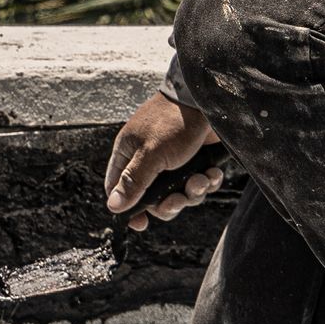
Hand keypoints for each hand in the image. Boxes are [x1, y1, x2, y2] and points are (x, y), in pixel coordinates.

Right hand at [104, 92, 222, 231]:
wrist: (207, 100)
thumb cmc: (173, 121)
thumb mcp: (151, 153)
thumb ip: (133, 181)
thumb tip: (112, 207)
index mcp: (129, 154)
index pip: (117, 189)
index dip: (128, 209)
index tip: (142, 223)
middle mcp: (148, 160)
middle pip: (152, 199)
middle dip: (170, 204)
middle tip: (179, 199)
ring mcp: (172, 162)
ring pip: (178, 194)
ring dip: (192, 192)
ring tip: (201, 179)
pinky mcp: (194, 161)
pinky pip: (197, 184)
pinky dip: (207, 182)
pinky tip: (212, 173)